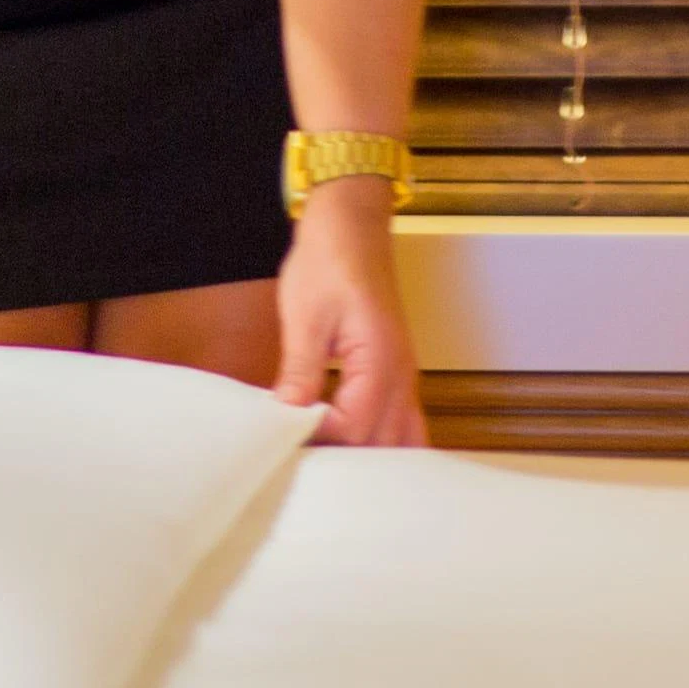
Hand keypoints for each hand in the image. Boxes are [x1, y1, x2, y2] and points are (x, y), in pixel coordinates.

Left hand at [274, 188, 423, 447]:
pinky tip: (355, 450)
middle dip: (344, 459)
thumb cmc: (329, 260)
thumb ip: (300, 371)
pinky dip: (384, 442)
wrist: (352, 225)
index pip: (353, 429)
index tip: (285, 435)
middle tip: (301, 459)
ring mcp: (404, 376)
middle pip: (383, 445)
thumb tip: (287, 414)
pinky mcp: (396, 371)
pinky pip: (404, 422)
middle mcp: (401, 376)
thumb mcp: (304, 316)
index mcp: (380, 362)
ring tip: (328, 463)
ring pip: (402, 440)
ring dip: (369, 458)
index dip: (318, 439)